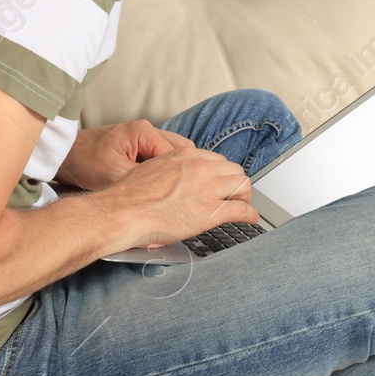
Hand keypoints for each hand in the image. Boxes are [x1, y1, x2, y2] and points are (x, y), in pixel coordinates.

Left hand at [56, 120, 195, 192]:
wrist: (63, 157)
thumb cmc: (85, 163)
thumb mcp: (116, 175)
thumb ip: (145, 180)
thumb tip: (170, 192)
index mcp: (144, 132)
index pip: (180, 153)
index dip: (183, 175)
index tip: (183, 194)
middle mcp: (147, 130)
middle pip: (181, 151)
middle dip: (181, 172)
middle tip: (178, 194)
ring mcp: (142, 137)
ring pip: (171, 155)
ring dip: (171, 172)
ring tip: (168, 192)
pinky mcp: (137, 146)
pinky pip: (159, 157)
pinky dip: (160, 171)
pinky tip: (155, 186)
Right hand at [101, 147, 257, 249]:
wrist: (124, 211)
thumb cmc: (130, 195)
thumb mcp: (152, 168)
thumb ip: (170, 170)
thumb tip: (174, 181)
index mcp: (185, 156)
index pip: (217, 160)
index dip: (221, 174)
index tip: (221, 182)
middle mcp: (200, 168)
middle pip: (234, 171)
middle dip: (235, 184)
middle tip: (233, 195)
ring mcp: (208, 189)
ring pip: (242, 186)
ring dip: (244, 197)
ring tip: (242, 206)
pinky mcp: (211, 211)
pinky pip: (242, 210)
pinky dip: (250, 214)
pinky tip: (250, 219)